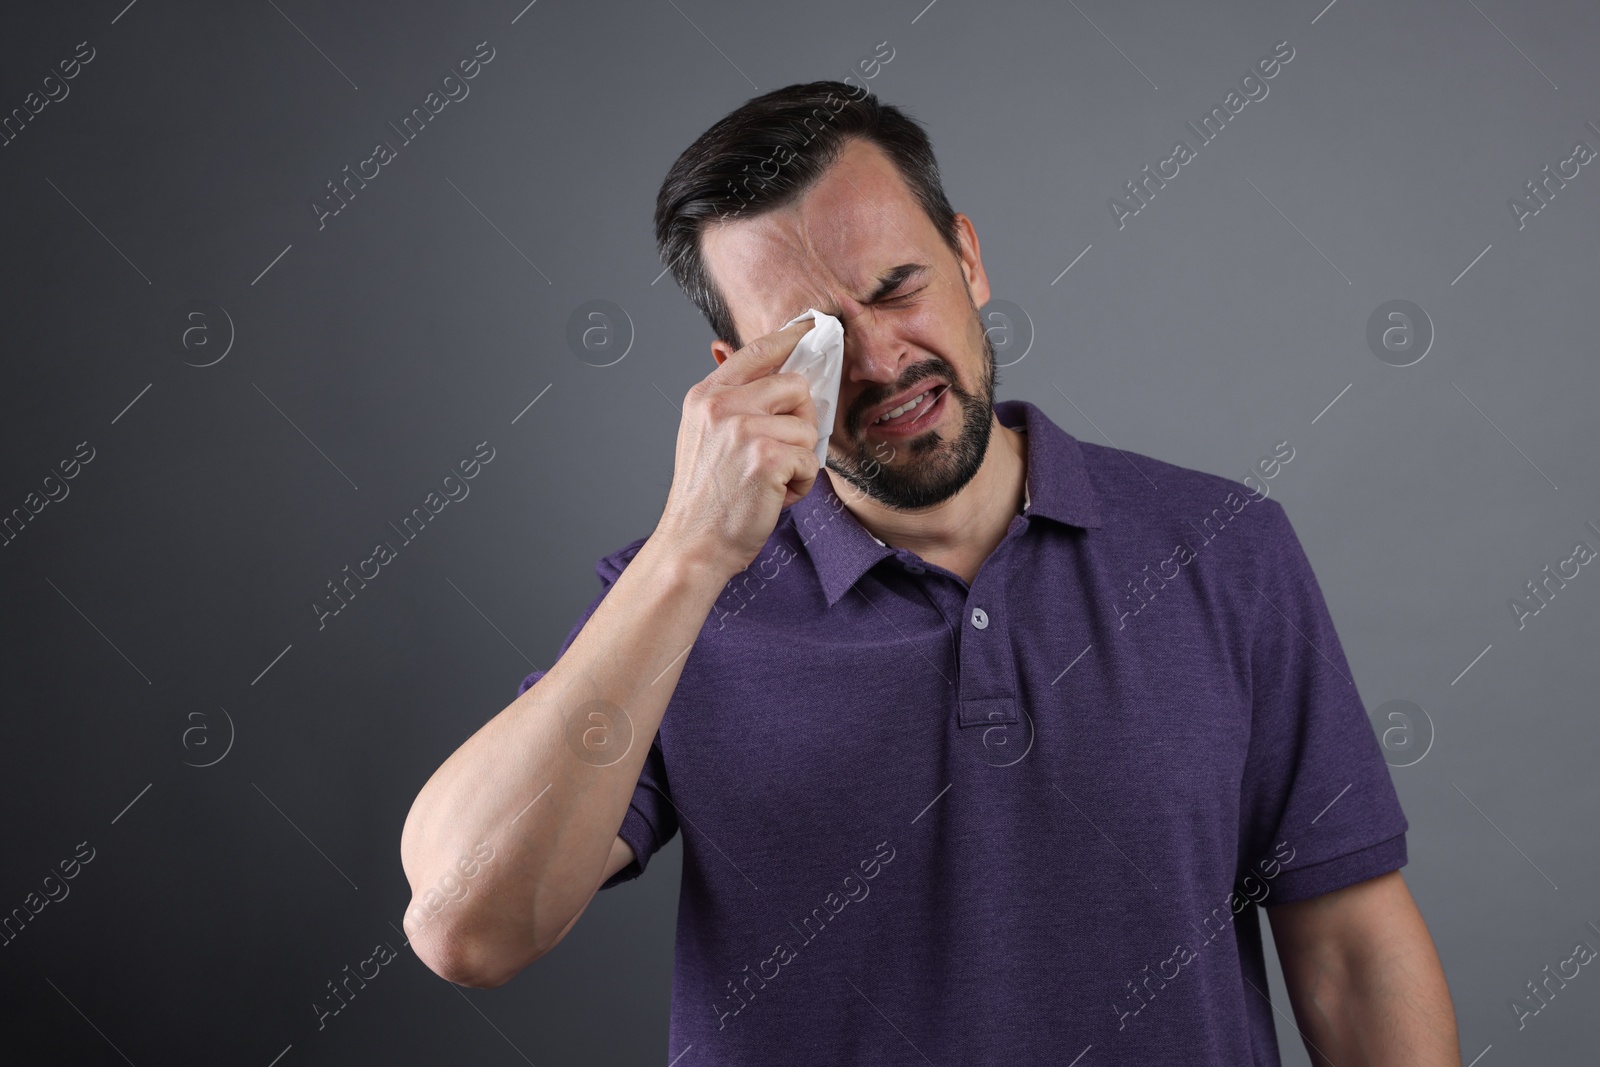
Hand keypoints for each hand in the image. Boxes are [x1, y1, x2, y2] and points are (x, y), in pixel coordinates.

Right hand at [656, 318, 821, 577]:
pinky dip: (800, 485)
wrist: (693, 545)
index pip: (757, 350)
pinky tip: (773, 497)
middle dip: (799, 420)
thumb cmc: (706, 498)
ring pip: (807, 426)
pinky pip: (811, 460)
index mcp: (706, 395)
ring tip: (769, 481)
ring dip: (799, 459)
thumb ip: (731, 400)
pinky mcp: (766, 456)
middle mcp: (722, 405)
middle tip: (780, 452)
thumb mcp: (704, 435)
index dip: (789, 336)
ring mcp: (743, 429)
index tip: (811, 326)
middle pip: (795, 385)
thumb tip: (760, 365)